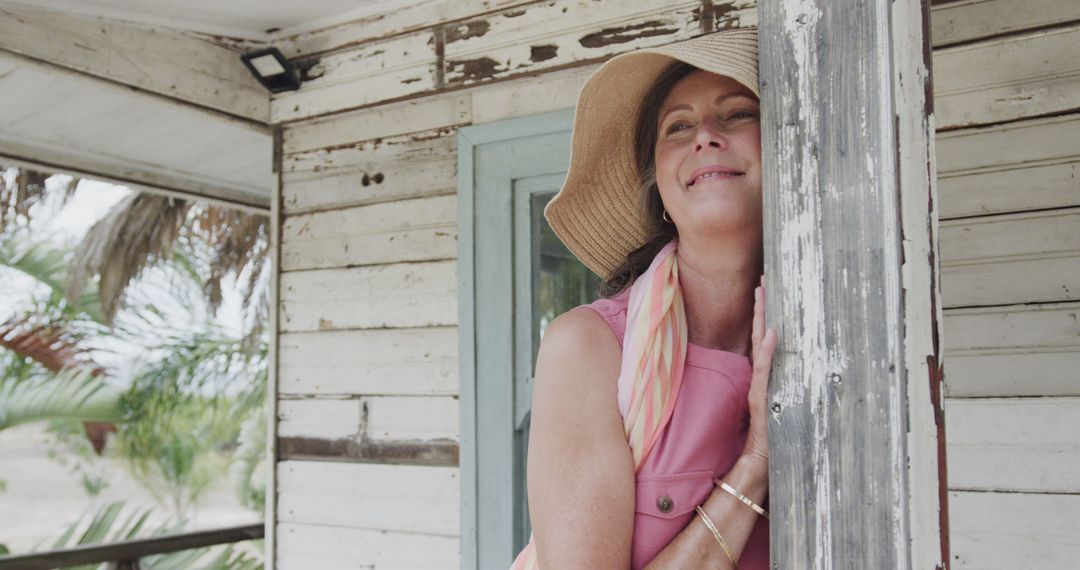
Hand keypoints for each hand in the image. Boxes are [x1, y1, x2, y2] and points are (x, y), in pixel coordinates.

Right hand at [744, 276, 775, 463]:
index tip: (766, 290)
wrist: (762, 455)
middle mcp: (761, 372)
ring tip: (763, 295)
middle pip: (758, 331)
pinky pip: (764, 366)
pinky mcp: (760, 393)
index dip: (764, 314)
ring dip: (761, 318)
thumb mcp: (787, 402)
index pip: (763, 336)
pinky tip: (770, 331)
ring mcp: (759, 380)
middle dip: (761, 306)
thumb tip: (807, 368)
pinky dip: (766, 348)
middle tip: (763, 281)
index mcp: (766, 372)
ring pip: (759, 342)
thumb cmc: (776, 432)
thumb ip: (789, 385)